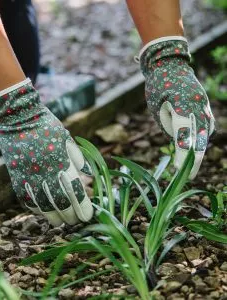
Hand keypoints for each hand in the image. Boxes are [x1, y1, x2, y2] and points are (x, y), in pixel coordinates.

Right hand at [0, 79, 92, 225]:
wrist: (18, 118)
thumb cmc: (46, 126)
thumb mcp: (66, 138)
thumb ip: (78, 158)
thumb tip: (88, 175)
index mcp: (60, 161)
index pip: (74, 190)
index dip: (82, 206)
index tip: (88, 216)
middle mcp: (45, 172)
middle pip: (60, 201)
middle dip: (70, 215)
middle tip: (75, 221)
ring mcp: (29, 175)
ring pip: (42, 204)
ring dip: (53, 216)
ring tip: (60, 223)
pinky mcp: (16, 176)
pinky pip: (26, 198)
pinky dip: (35, 208)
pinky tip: (42, 212)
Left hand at [139, 37, 214, 178]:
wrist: (169, 64)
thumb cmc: (158, 86)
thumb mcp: (157, 108)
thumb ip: (170, 126)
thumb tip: (181, 142)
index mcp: (183, 105)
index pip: (184, 136)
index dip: (182, 156)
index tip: (179, 170)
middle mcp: (199, 106)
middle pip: (199, 138)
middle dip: (194, 159)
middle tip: (189, 176)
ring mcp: (205, 105)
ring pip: (205, 133)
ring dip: (198, 148)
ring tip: (190, 164)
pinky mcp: (206, 105)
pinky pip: (207, 126)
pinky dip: (201, 137)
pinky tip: (195, 145)